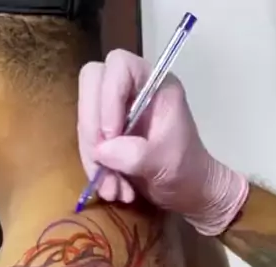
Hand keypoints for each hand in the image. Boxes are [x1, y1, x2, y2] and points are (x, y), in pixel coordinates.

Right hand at [78, 49, 248, 236]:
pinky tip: (113, 189)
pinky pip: (87, 142)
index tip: (111, 136)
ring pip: (86, 119)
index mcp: (154, 84)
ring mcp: (117, 111)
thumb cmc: (187, 170)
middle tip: (102, 161)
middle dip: (92, 128)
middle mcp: (132, 91)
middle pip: (92, 85)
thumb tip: (101, 150)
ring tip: (113, 189)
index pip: (118, 66)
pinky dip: (95, 168)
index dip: (108, 97)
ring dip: (93, 157)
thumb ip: (136, 154)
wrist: (189, 191)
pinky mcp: (107, 134)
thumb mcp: (167, 163)